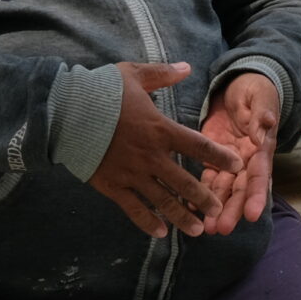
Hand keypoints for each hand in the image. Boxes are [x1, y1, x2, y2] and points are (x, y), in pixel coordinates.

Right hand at [90, 62, 241, 238]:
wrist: (63, 112)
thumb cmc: (99, 92)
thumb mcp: (133, 75)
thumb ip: (161, 74)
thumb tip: (187, 67)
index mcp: (160, 129)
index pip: (198, 145)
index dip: (219, 156)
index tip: (237, 165)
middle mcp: (150, 156)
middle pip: (184, 181)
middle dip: (204, 198)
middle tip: (218, 210)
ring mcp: (131, 173)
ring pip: (162, 200)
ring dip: (181, 216)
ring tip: (197, 229)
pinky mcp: (112, 185)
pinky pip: (133, 208)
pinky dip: (147, 222)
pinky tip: (160, 233)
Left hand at [200, 72, 281, 235]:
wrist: (240, 86)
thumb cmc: (255, 91)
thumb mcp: (261, 98)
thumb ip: (262, 114)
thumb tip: (264, 131)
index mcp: (262, 148)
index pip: (260, 175)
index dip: (256, 195)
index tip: (252, 214)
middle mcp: (248, 160)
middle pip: (240, 189)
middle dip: (232, 210)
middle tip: (222, 229)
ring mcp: (230, 161)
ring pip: (223, 189)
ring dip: (215, 209)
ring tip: (205, 228)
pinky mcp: (212, 158)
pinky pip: (206, 179)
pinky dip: (199, 194)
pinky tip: (189, 208)